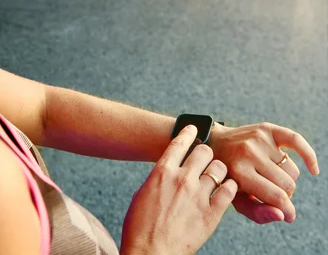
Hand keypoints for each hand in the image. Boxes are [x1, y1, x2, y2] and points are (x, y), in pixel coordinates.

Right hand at [120, 125, 237, 254]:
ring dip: (219, 170)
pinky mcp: (211, 214)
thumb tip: (170, 171)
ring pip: (219, 169)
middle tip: (206, 159)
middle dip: (206, 153)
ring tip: (216, 176)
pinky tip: (226, 189)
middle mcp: (182, 179)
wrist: (150, 252)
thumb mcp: (144, 192)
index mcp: (162, 171)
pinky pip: (229, 191)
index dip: (188, 132)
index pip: (180, 142)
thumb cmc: (140, 225)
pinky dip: (230, 187)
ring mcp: (198, 195)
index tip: (193, 128)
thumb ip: (161, 177)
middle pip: (204, 151)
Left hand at [209, 122, 319, 223]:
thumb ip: (256, 212)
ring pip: (293, 171)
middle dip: (285, 195)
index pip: (277, 197)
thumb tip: (283, 216)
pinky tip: (313, 169)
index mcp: (240, 172)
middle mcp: (250, 153)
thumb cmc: (226, 175)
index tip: (288, 216)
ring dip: (287, 179)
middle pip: (288, 185)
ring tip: (271, 178)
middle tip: (272, 193)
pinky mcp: (267, 129)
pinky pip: (297, 140)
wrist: (214, 143)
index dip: (287, 211)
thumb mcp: (233, 198)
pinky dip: (309, 155)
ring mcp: (259, 139)